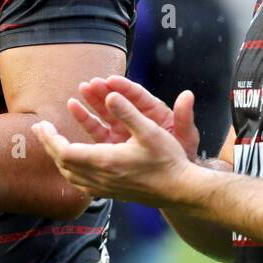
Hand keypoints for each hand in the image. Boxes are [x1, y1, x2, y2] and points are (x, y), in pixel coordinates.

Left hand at [32, 89, 195, 207]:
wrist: (179, 191)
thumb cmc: (167, 160)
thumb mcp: (150, 130)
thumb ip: (128, 111)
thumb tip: (110, 94)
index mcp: (104, 161)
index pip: (64, 151)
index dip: (49, 138)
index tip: (41, 124)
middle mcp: (100, 178)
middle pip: (63, 163)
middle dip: (49, 144)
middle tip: (40, 129)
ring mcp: (104, 188)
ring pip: (70, 175)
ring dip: (59, 157)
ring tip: (52, 142)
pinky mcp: (111, 193)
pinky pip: (81, 183)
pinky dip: (71, 170)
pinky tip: (73, 163)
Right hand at [72, 75, 199, 159]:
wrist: (175, 181)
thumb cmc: (183, 156)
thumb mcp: (186, 137)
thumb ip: (184, 117)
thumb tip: (188, 95)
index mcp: (154, 114)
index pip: (138, 97)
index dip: (125, 88)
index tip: (112, 80)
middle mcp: (136, 120)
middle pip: (119, 101)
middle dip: (105, 91)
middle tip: (91, 83)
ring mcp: (123, 132)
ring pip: (106, 113)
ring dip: (93, 100)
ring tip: (82, 88)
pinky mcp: (113, 144)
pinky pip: (98, 129)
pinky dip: (86, 119)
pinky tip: (74, 107)